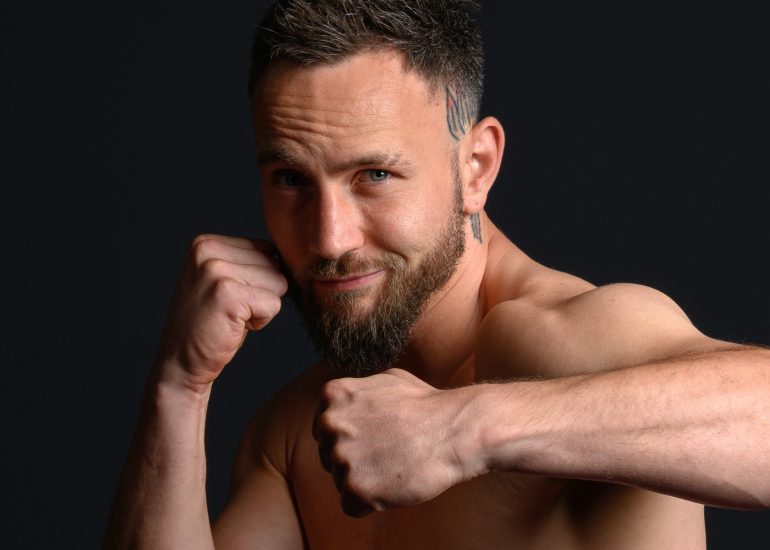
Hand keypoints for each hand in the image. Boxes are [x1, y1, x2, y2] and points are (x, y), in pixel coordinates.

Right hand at [156, 234, 287, 390]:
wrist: (181, 362)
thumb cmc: (212, 324)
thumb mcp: (224, 280)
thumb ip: (248, 262)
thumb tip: (295, 256)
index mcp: (206, 243)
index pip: (267, 249)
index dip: (259, 281)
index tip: (230, 298)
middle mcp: (208, 250)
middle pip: (275, 265)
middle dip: (262, 293)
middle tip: (230, 311)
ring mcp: (216, 270)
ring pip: (278, 283)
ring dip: (262, 307)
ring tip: (231, 317)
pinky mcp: (227, 293)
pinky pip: (273, 304)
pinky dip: (261, 321)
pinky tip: (233, 326)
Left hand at [312, 369, 481, 516]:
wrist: (454, 430)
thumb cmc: (427, 405)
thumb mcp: (386, 380)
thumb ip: (358, 393)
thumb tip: (346, 403)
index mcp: (333, 396)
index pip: (323, 430)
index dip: (351, 439)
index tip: (375, 439)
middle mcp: (330, 423)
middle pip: (328, 456)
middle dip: (355, 460)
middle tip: (388, 454)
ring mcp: (341, 455)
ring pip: (340, 481)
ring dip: (365, 480)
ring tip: (395, 466)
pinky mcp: (355, 486)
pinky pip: (351, 506)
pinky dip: (370, 503)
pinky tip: (393, 485)